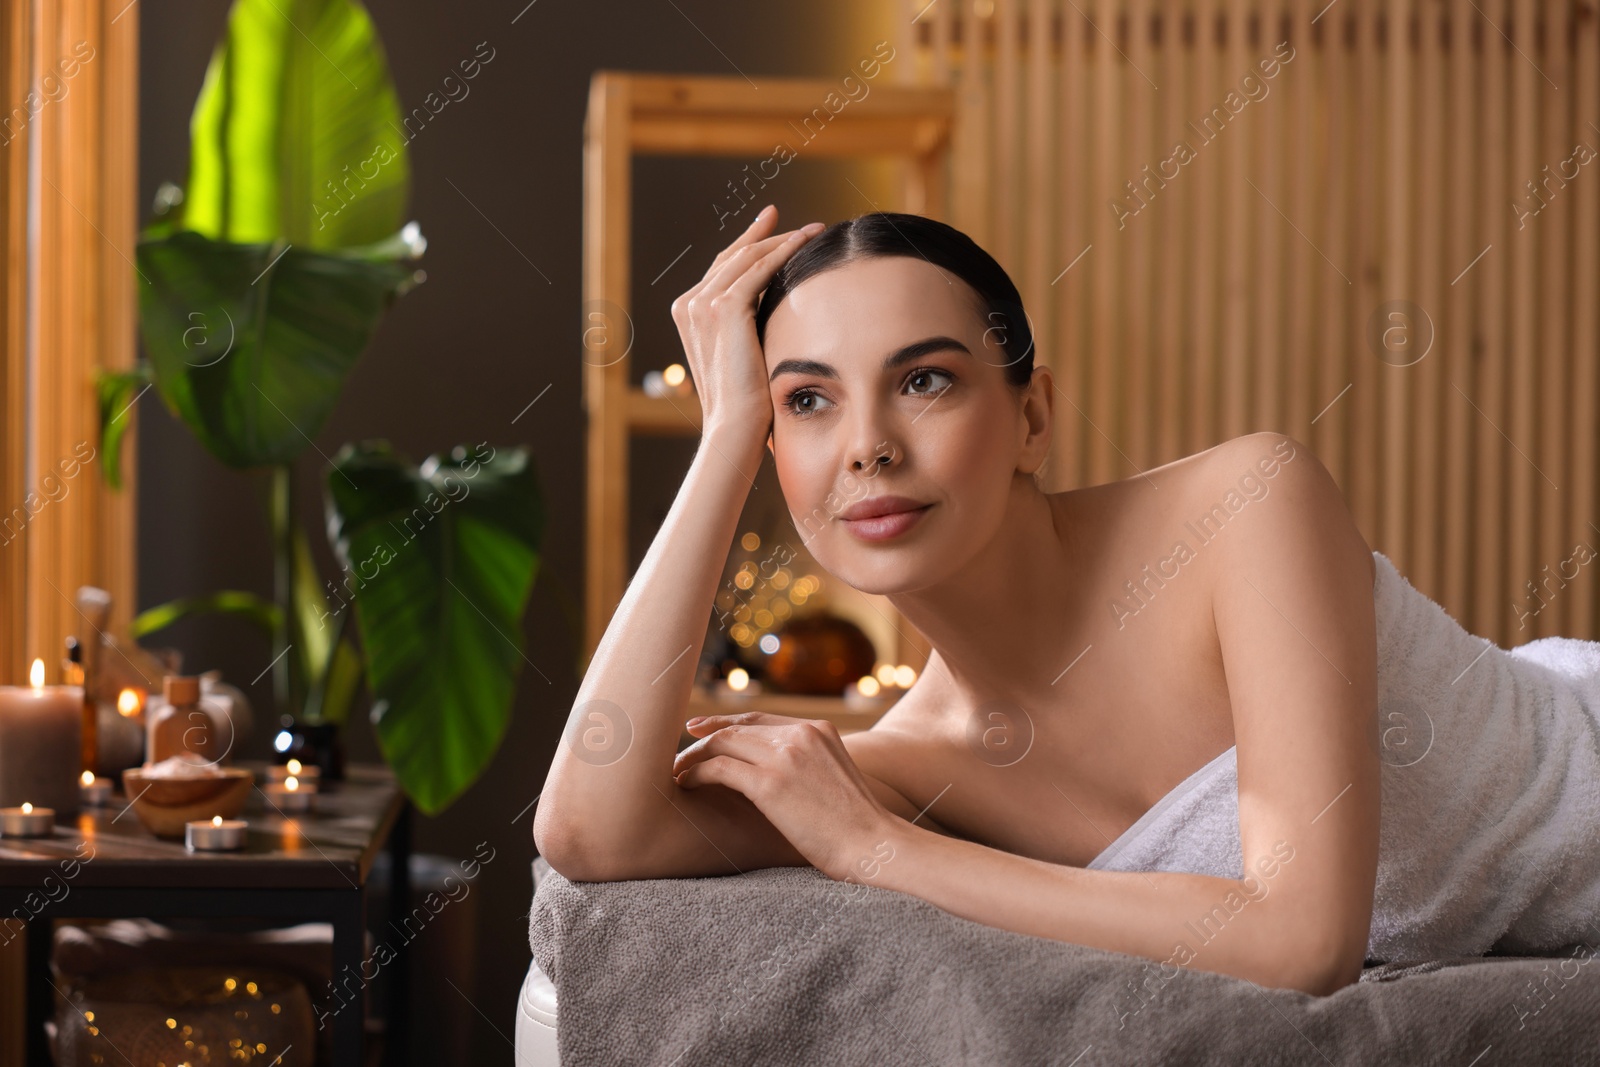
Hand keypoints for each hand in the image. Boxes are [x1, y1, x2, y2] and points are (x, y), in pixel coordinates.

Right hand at [669, 206, 824, 446]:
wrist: (735, 425)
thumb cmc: (745, 401)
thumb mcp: (742, 353)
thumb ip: (747, 326)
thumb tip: (775, 306)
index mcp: (688, 313)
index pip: (721, 270)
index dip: (747, 246)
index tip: (769, 227)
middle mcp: (689, 303)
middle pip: (732, 256)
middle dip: (761, 233)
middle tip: (782, 215)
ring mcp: (703, 303)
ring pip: (748, 257)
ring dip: (782, 240)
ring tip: (811, 230)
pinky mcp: (724, 307)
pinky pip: (760, 268)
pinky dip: (784, 251)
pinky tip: (805, 243)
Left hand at [673, 711, 895, 881]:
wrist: (874, 845)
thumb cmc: (857, 827)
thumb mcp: (836, 779)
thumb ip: (809, 765)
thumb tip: (778, 777)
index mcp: (819, 729)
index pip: (760, 719)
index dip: (726, 722)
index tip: (700, 729)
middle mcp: (800, 734)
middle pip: (737, 727)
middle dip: (703, 738)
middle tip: (679, 752)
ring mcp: (784, 755)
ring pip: (722, 742)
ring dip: (694, 757)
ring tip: (677, 773)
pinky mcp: (769, 783)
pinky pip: (719, 769)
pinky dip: (696, 774)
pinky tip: (686, 785)